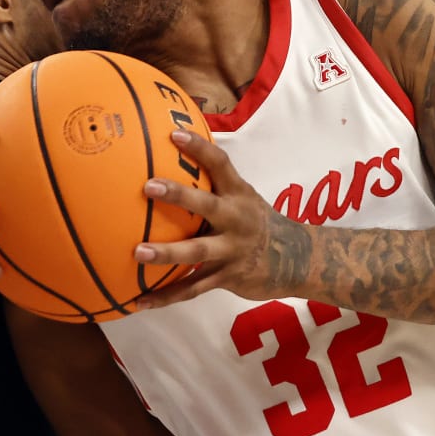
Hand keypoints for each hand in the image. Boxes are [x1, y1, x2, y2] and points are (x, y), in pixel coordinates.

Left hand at [133, 129, 308, 308]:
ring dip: (167, 253)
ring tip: (138, 253)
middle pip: (206, 205)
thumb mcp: (244, 198)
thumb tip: (173, 157)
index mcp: (239, 194)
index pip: (220, 164)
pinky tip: (139, 301)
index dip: (199, 148)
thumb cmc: (258, 223)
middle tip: (148, 187)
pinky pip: (193, 289)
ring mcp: (233, 250)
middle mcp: (237, 219)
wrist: (297, 260)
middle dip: (179, 195)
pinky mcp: (228, 277)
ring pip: (196, 252)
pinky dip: (166, 296)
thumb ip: (215, 184)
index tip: (173, 134)